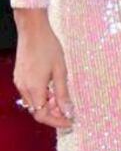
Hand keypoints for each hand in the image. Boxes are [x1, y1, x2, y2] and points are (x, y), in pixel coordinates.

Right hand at [13, 10, 72, 129]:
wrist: (33, 29)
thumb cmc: (48, 47)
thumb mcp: (60, 71)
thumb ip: (63, 94)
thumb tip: (68, 111)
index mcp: (34, 88)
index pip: (42, 115)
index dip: (57, 121)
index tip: (70, 121)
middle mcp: (23, 88)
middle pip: (37, 111)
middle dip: (53, 113)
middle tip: (68, 108)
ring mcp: (20, 82)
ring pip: (33, 102)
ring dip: (47, 104)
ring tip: (61, 94)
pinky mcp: (19, 76)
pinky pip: (30, 93)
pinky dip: (41, 95)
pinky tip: (52, 86)